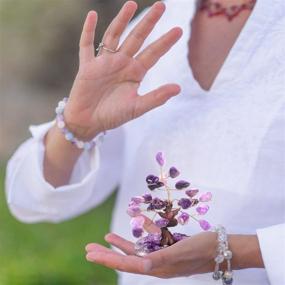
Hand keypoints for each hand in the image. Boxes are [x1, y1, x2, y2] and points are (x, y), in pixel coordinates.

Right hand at [64, 1, 182, 139]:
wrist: (88, 122)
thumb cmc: (113, 116)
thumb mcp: (137, 107)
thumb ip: (156, 98)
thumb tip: (179, 88)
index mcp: (135, 73)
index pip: (153, 54)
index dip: (165, 42)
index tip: (179, 30)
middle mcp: (121, 64)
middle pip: (136, 38)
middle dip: (148, 23)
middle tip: (161, 5)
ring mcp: (104, 63)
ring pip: (114, 36)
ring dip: (121, 20)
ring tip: (132, 4)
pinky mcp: (87, 66)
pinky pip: (86, 45)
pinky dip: (88, 31)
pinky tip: (92, 15)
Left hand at [85, 217, 263, 277]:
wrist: (222, 247)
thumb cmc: (204, 248)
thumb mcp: (182, 251)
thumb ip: (162, 259)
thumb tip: (143, 265)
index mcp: (158, 268)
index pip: (126, 265)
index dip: (107, 259)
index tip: (90, 255)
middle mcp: (157, 264)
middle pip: (126, 259)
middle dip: (107, 254)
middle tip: (89, 249)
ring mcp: (163, 256)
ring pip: (136, 250)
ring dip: (120, 244)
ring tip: (106, 238)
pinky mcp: (169, 248)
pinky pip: (150, 240)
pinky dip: (141, 233)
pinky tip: (136, 224)